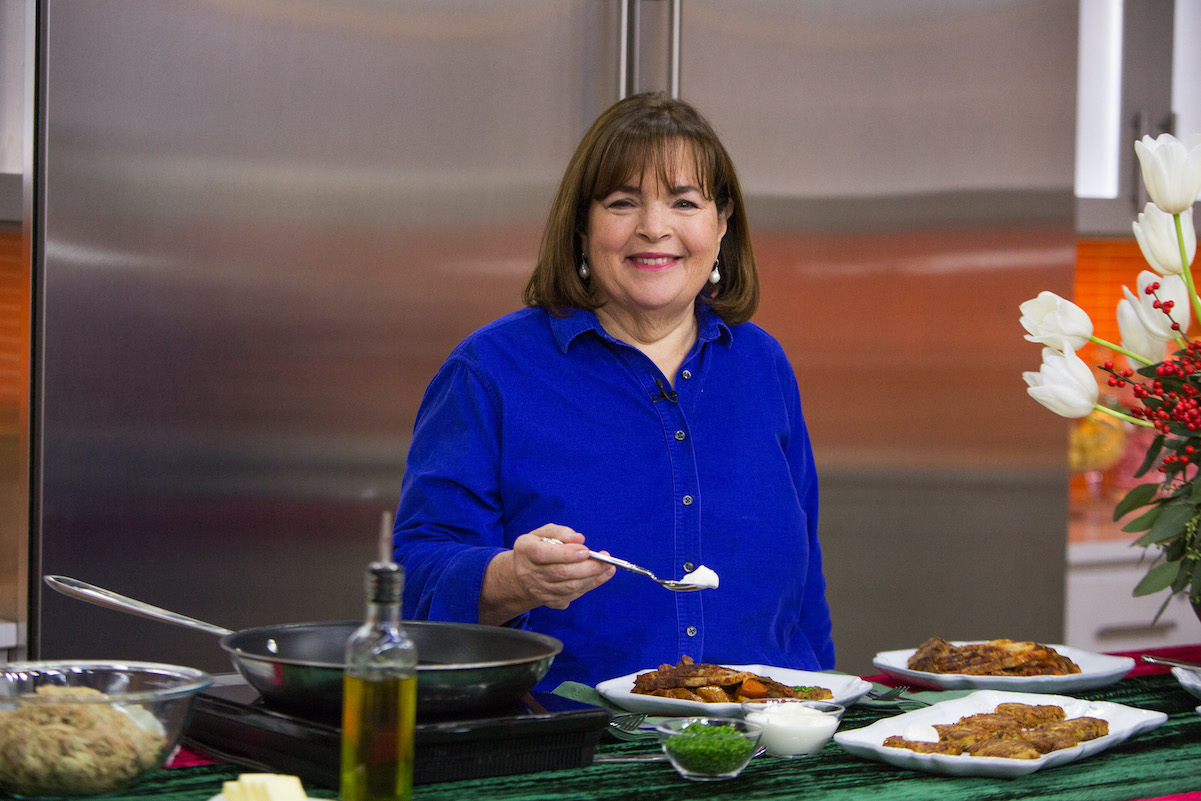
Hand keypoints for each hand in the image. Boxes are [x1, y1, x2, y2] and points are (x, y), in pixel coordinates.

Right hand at [479, 524, 615, 624]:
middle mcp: (528, 572)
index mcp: (525, 550)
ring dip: (591, 578)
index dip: (565, 553)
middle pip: (560, 573)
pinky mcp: (548, 601)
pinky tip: (601, 576)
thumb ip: (561, 532)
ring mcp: (538, 590)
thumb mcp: (544, 532)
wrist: (524, 571)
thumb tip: (579, 539)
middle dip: (586, 567)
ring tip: (607, 567)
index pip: (543, 554)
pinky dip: (589, 586)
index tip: (586, 551)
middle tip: (605, 560)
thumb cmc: (539, 546)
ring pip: (568, 588)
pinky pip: (572, 596)